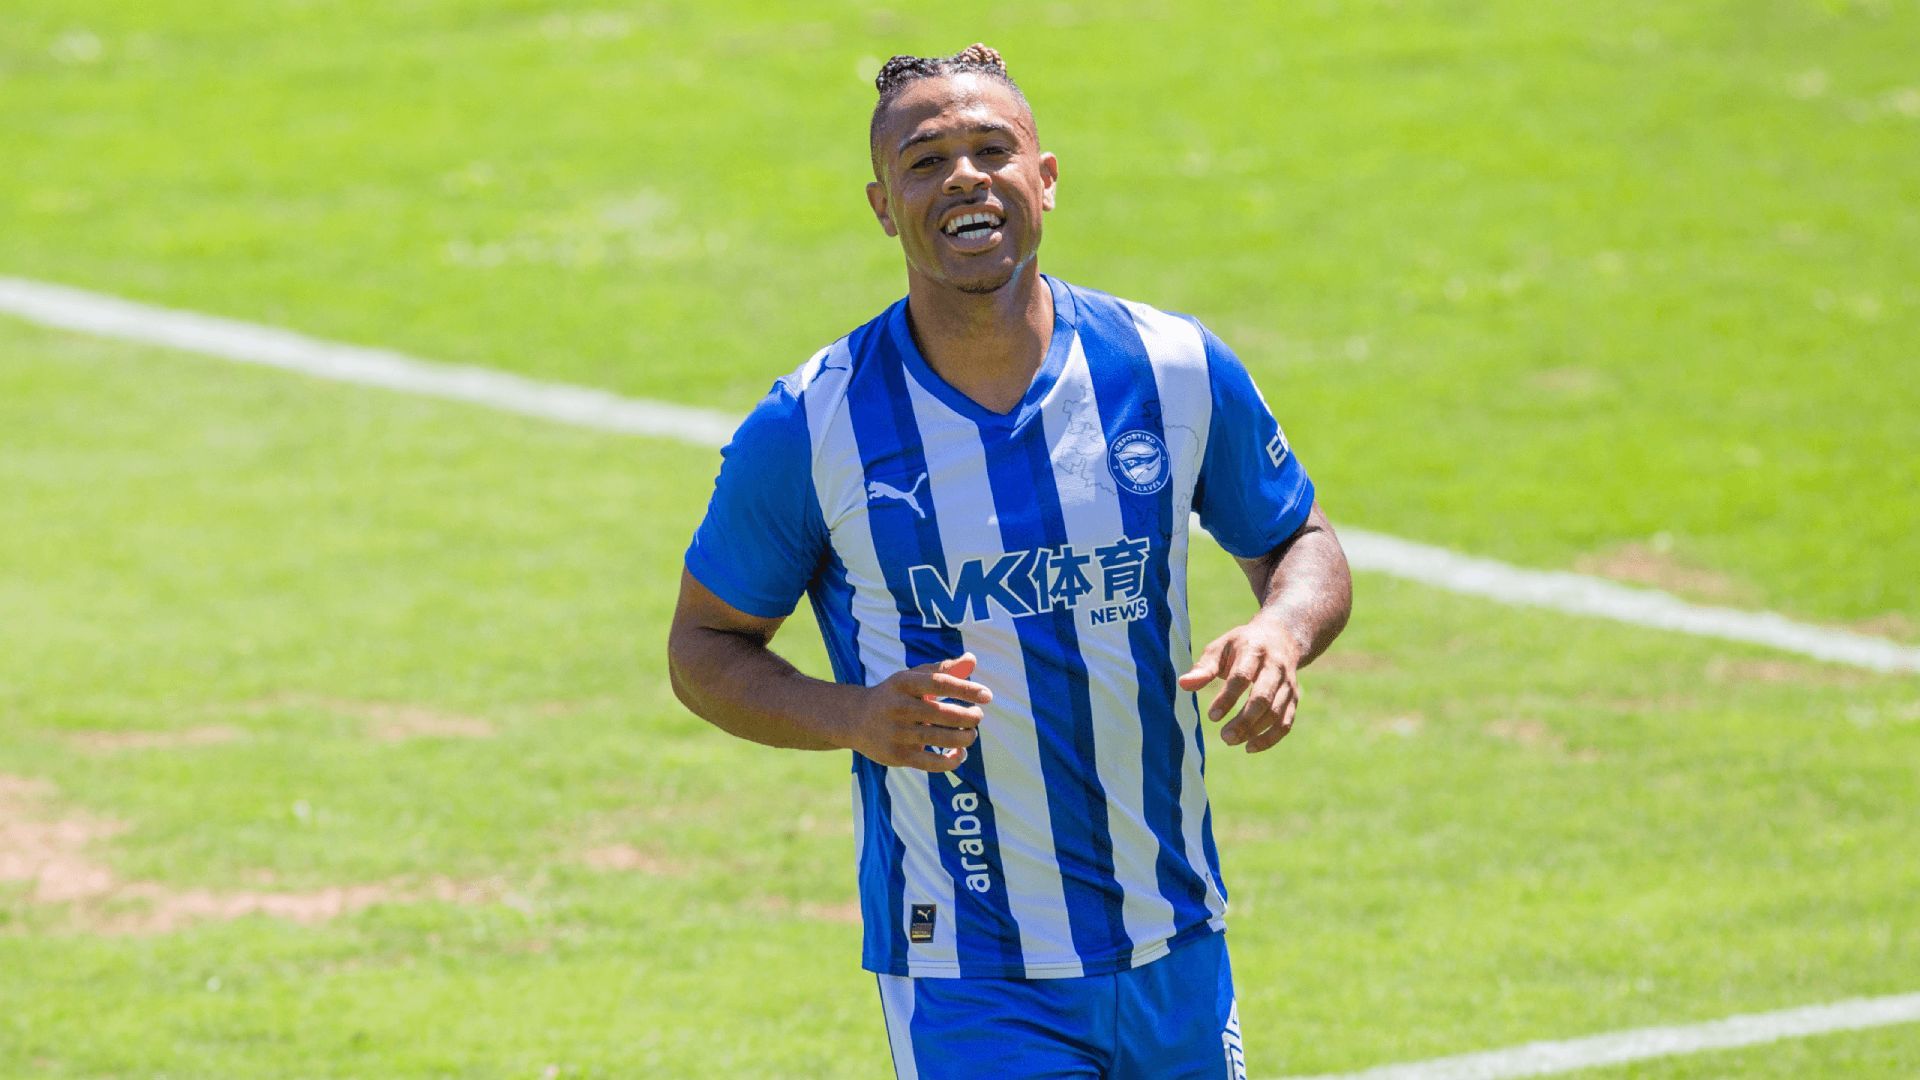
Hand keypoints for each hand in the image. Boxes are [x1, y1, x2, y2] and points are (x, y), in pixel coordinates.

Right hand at [845, 653, 991, 771]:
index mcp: (904, 683)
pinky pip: (932, 763)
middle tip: (978, 716)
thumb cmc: (895, 695)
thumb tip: (972, 660)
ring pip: (941, 739)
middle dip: (969, 717)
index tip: (987, 695)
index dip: (967, 689)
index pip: (940, 683)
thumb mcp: (912, 677)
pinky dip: (952, 760)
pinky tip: (960, 753)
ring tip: (971, 734)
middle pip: (943, 714)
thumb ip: (943, 669)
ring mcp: (897, 733)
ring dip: (965, 738)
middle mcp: (899, 707)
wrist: (855, 719)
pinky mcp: (897, 756)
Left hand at [1177, 619, 1302, 752]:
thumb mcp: (1220, 648)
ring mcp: (1287, 684)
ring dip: (1254, 731)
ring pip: (1276, 713)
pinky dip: (1270, 738)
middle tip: (1224, 737)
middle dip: (1244, 721)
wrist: (1280, 637)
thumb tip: (1183, 684)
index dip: (1227, 699)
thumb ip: (1204, 668)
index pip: (1241, 677)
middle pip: (1263, 698)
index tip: (1212, 716)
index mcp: (1254, 651)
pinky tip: (1249, 747)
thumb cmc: (1241, 645)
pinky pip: (1286, 723)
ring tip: (1230, 740)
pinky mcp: (1293, 698)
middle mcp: (1275, 667)